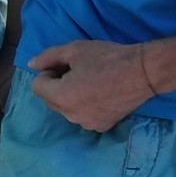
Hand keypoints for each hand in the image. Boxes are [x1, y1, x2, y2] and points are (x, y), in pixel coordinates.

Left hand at [29, 40, 152, 132]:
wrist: (143, 72)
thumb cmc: (109, 58)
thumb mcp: (76, 49)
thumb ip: (49, 56)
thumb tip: (31, 65)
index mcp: (61, 97)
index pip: (37, 87)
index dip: (49, 72)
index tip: (66, 65)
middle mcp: (70, 116)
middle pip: (50, 100)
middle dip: (58, 86)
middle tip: (80, 71)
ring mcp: (86, 124)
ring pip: (67, 109)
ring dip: (72, 97)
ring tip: (93, 82)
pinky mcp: (101, 127)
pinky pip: (83, 116)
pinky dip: (86, 107)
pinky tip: (102, 94)